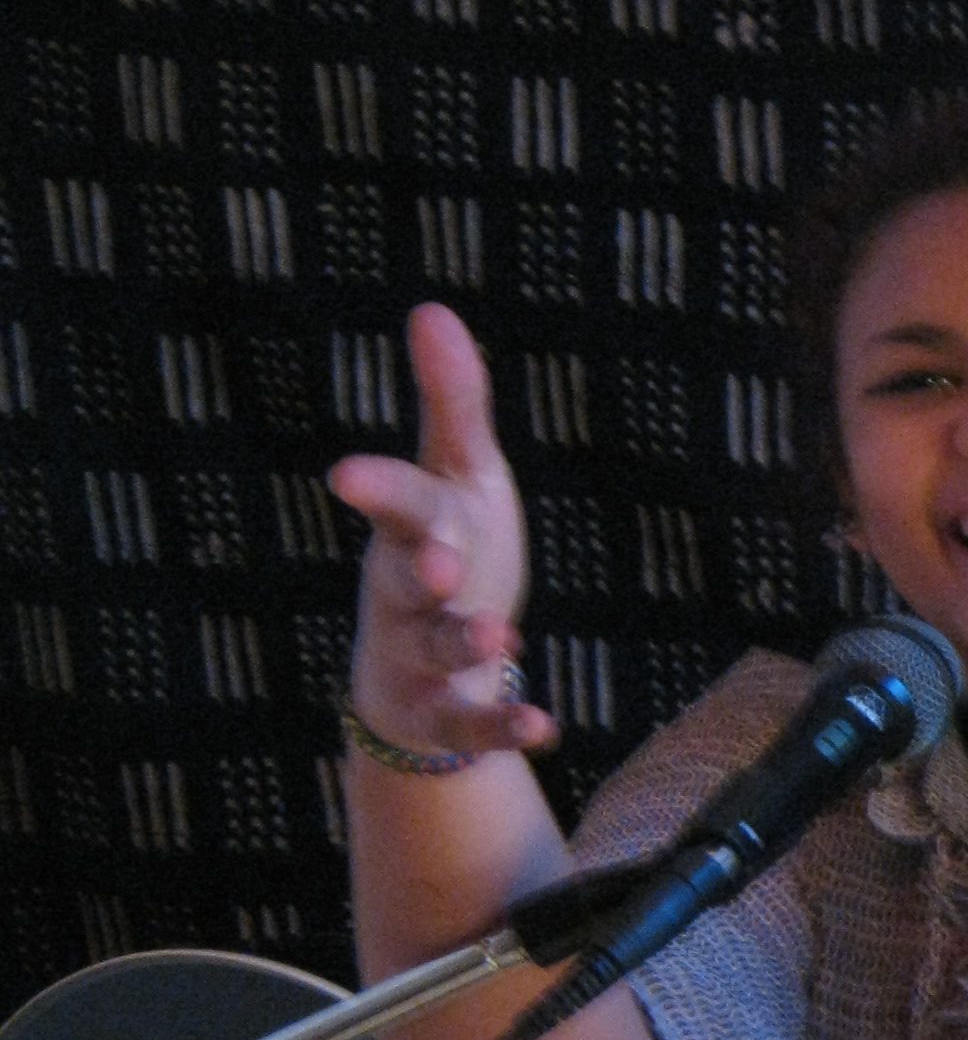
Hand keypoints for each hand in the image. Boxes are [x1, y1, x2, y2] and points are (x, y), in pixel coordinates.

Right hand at [328, 304, 558, 760]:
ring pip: (435, 651)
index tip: (347, 473)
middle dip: (418, 570)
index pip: (397, 502)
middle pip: (403, 579)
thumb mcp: (459, 477)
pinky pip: (473, 725)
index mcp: (413, 530)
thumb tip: (432, 309)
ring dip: (464, 642)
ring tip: (497, 636)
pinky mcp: (446, 715)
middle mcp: (405, 594)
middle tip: (437, 566)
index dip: (377, 489)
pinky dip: (506, 727)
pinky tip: (549, 730)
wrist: (419, 674)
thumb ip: (452, 404)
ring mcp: (420, 658)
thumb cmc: (444, 551)